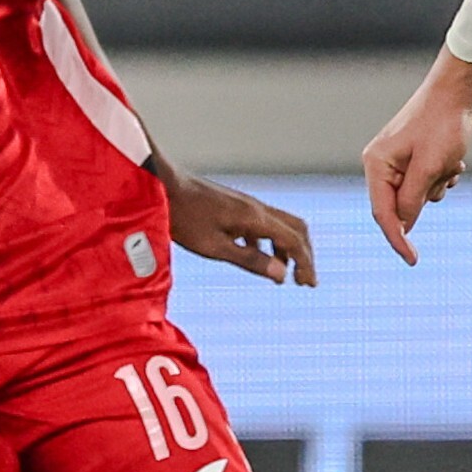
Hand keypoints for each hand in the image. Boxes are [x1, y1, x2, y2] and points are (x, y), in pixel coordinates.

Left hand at [166, 172, 312, 285]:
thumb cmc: (184, 218)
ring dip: (287, 249)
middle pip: (296, 229)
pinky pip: (262, 224)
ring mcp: (246, 205)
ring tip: (284, 274)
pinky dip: (269, 242)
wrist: (162, 186)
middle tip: (305, 281)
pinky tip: (259, 256)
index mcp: (255, 217)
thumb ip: (249, 259)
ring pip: (280, 225)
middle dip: (305, 255)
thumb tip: (281, 274)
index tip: (309, 285)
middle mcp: (256, 208)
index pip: (294, 241)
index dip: (306, 264)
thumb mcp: (215, 246)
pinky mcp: (234, 207)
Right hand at [361, 54, 471, 266]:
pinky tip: (453, 160)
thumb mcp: (429, 167)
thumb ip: (413, 200)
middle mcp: (382, 165)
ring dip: (438, 187)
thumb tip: (404, 227)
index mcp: (376, 165)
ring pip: (418, 196)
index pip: (383, 213)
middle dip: (426, 198)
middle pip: (400, 205)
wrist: (457, 93)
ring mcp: (397, 162)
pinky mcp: (414, 159)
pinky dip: (442, 178)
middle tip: (444, 175)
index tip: (412, 261)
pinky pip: (426, 184)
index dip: (397, 239)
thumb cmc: (442, 125)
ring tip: (450, 162)